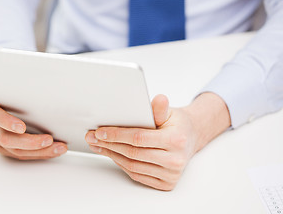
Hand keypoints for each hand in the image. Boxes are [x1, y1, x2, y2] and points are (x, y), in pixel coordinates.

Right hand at [0, 96, 66, 159]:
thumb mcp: (19, 90)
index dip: (7, 121)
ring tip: (59, 147)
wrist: (11, 102)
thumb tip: (49, 91)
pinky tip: (54, 150)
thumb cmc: (18, 95)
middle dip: (31, 142)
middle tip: (50, 139)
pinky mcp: (6, 150)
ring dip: (41, 151)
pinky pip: (23, 155)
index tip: (22, 127)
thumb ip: (27, 93)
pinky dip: (41, 154)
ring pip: (17, 151)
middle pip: (7, 139)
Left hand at [85, 93, 229, 189]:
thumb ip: (159, 109)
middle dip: (108, 145)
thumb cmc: (176, 124)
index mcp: (176, 140)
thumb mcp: (169, 112)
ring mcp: (171, 175)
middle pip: (133, 153)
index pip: (139, 138)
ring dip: (111, 155)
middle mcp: (175, 160)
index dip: (116, 135)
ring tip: (98, 145)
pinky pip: (137, 175)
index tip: (100, 131)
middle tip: (92, 138)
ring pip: (132, 166)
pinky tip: (112, 154)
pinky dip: (121, 165)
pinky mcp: (166, 184)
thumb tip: (159, 99)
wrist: (190, 139)